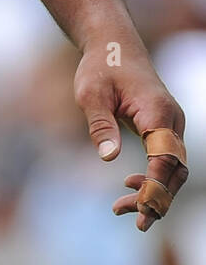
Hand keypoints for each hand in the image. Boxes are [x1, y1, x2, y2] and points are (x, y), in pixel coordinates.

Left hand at [74, 41, 187, 230]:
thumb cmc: (100, 66)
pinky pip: (165, 160)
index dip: (155, 188)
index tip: (142, 211)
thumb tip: (109, 157)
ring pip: (172, 169)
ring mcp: (170, 125)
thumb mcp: (90, 92)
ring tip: (120, 209)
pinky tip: (129, 185)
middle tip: (132, 220)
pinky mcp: (162, 128)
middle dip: (156, 198)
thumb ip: (100, 124)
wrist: (112, 44)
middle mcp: (171, 120)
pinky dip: (152, 178)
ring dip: (153, 191)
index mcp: (157, 111)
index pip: (165, 160)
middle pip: (175, 171)